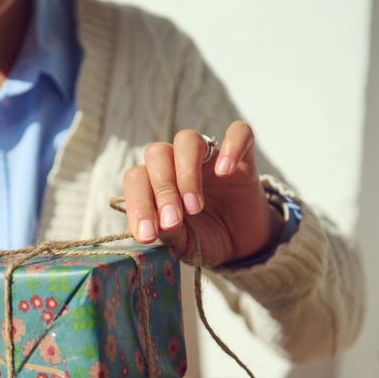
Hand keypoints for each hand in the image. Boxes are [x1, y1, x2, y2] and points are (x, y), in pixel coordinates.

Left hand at [122, 122, 282, 266]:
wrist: (242, 243)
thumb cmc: (204, 239)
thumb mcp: (184, 244)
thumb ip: (168, 235)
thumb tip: (155, 228)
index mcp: (155, 184)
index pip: (136, 179)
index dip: (138, 204)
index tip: (147, 234)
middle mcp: (176, 164)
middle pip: (157, 153)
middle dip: (162, 190)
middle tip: (173, 221)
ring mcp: (208, 157)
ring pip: (187, 140)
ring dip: (187, 172)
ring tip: (195, 207)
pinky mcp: (241, 156)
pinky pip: (238, 133)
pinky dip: (231, 147)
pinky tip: (225, 172)